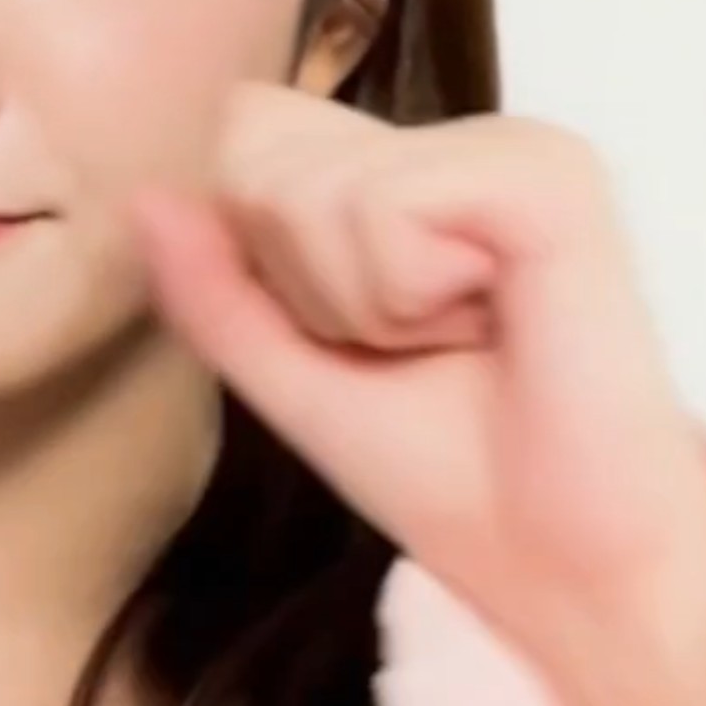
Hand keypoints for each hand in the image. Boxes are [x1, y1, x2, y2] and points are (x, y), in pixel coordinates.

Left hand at [137, 85, 705, 705]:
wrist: (563, 569)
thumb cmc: (448, 474)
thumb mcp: (292, 376)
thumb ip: (216, 289)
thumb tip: (142, 198)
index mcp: (416, 169)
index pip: (246, 136)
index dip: (268, 259)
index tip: (368, 337)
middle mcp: (465, 139)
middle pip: (261, 156)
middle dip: (307, 285)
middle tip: (419, 348)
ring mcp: (512, 147)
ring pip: (312, 186)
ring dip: (360, 304)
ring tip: (458, 346)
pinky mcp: (549, 177)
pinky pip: (386, 205)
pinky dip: (405, 297)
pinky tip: (490, 328)